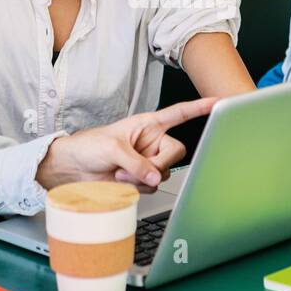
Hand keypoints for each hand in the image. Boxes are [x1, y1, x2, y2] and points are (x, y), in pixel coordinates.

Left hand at [37, 97, 217, 191]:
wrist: (71, 170)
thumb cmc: (88, 147)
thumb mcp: (113, 148)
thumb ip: (137, 162)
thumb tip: (156, 178)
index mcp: (148, 124)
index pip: (179, 114)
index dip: (199, 108)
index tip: (219, 102)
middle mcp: (151, 143)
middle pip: (176, 153)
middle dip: (159, 164)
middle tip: (140, 169)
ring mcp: (148, 163)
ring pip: (165, 174)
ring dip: (144, 179)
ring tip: (121, 174)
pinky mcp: (142, 180)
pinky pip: (153, 187)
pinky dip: (138, 188)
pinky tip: (122, 182)